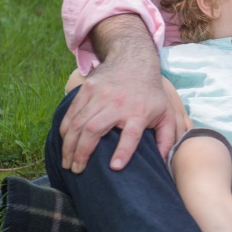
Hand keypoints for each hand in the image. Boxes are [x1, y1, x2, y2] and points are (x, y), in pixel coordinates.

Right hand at [60, 56, 185, 172]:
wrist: (134, 61)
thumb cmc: (151, 94)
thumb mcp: (166, 113)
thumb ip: (167, 138)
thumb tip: (163, 161)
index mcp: (139, 112)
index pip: (131, 134)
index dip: (123, 151)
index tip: (115, 167)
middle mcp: (118, 104)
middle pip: (95, 129)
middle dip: (82, 152)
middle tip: (77, 170)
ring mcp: (100, 95)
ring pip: (79, 123)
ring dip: (69, 145)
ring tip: (66, 162)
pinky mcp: (88, 89)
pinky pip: (72, 112)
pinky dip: (65, 128)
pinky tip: (64, 141)